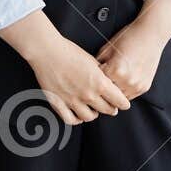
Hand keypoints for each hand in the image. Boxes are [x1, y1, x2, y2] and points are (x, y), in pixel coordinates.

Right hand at [0, 12, 128, 124]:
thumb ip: (102, 75)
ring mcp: (72, 101)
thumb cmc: (69, 51)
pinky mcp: (58, 103)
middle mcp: (88, 95)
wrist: (47, 50)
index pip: (120, 102)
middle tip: (109, 104)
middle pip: (107, 110)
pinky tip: (78, 114)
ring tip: (93, 108)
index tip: (122, 102)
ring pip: (90, 117)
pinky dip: (77, 119)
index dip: (123, 102)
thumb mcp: (92, 60)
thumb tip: (109, 84)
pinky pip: (71, 120)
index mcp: (99, 83)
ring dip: (94, 113)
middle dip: (111, 108)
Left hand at [96, 0, 170, 99]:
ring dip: (114, 93)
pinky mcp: (144, 87)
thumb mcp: (107, 48)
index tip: (91, 80)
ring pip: (119, 98)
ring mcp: (137, 85)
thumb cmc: (128, 37)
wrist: (150, 34)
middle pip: (108, 94)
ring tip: (111, 82)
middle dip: (104, 89)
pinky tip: (121, 81)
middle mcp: (127, 80)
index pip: (98, 84)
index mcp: (115, 70)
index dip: (94, 81)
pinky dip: (124, 91)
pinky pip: (130, 96)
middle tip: (100, 83)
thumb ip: (98, 63)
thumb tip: (91, 74)